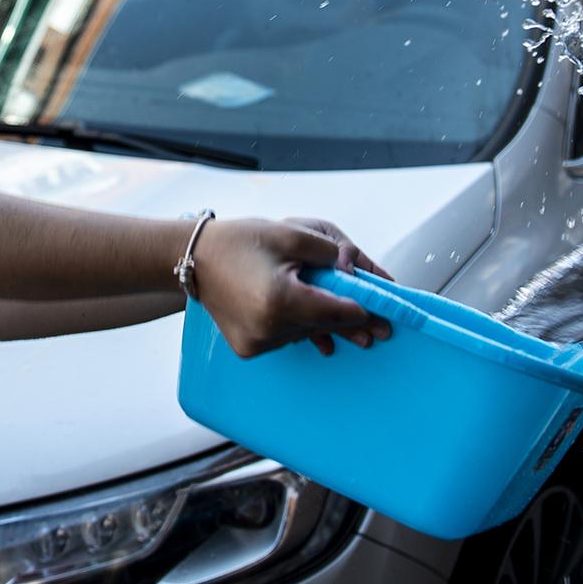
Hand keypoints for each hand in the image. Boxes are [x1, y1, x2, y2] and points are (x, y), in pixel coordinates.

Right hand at [192, 219, 391, 357]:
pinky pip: (286, 339)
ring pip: (305, 333)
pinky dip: (301, 330)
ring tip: (356, 330)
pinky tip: (318, 331)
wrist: (194, 258)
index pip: (337, 311)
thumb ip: (329, 254)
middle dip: (352, 324)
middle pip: (324, 326)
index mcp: (282, 300)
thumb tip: (356, 272)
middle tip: (382, 331)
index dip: (365, 310)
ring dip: (325, 326)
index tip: (388, 314)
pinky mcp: (248, 348)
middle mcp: (269, 328)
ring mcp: (257, 342)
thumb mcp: (290, 234)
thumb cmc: (240, 241)